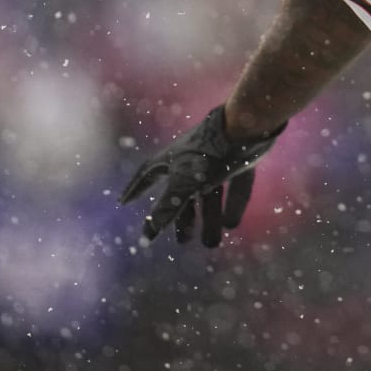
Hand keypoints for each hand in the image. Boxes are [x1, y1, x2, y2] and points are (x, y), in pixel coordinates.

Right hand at [119, 105, 284, 246]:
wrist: (247, 127)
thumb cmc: (208, 154)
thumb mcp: (183, 184)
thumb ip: (166, 210)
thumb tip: (146, 236)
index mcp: (171, 159)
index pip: (146, 175)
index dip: (136, 189)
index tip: (124, 202)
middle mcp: (191, 158)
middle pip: (182, 193)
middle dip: (182, 218)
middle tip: (183, 241)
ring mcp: (216, 159)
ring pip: (210, 194)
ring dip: (209, 219)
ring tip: (211, 244)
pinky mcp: (240, 161)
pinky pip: (233, 187)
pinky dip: (232, 206)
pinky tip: (231, 225)